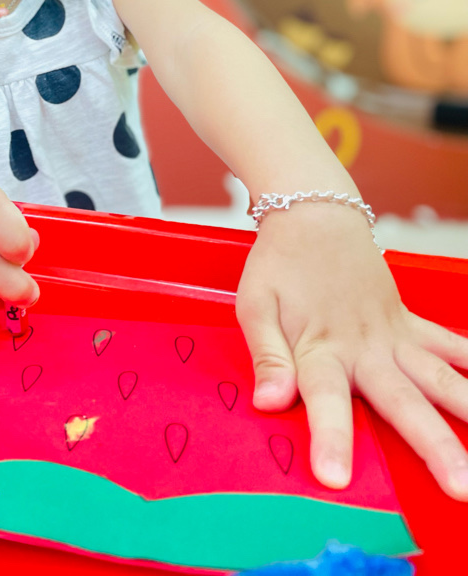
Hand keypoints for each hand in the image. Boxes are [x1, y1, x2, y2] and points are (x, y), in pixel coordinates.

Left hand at [236, 203, 467, 498]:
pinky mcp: (409, 323)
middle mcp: (364, 347)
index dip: (330, 437)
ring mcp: (393, 335)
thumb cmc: (279, 264)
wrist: (313, 215)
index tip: (335, 476)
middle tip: (459, 485)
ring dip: (467, 411)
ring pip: (438, 378)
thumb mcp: (254, 305)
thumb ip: (266, 356)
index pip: (325, 399)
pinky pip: (449, 345)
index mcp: (320, 348)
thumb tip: (267, 402)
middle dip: (432, 445)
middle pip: (401, 400)